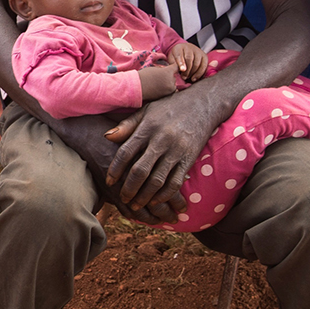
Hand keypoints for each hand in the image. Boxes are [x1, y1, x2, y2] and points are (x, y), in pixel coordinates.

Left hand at [103, 90, 221, 217]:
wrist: (203, 103)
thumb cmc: (169, 107)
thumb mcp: (146, 111)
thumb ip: (127, 125)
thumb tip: (106, 137)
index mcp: (147, 128)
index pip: (126, 152)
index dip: (115, 169)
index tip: (109, 182)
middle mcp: (161, 140)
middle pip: (140, 170)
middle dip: (129, 188)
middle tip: (122, 198)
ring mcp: (176, 150)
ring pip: (157, 180)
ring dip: (145, 196)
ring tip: (136, 204)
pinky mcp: (189, 158)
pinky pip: (176, 181)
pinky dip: (165, 194)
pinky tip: (156, 200)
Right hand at [137, 65, 178, 101]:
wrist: (137, 88)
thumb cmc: (144, 76)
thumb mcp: (154, 69)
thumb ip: (163, 70)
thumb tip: (167, 71)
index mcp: (168, 72)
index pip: (176, 67)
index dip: (174, 66)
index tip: (172, 67)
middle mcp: (171, 80)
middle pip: (174, 77)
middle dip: (169, 76)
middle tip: (160, 77)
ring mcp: (169, 89)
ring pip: (173, 84)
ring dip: (169, 83)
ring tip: (159, 83)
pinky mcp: (167, 95)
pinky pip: (170, 90)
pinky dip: (167, 89)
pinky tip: (159, 87)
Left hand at [169, 42, 207, 81]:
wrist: (186, 51)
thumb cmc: (178, 57)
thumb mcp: (172, 58)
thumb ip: (173, 63)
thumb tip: (175, 70)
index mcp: (179, 47)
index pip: (179, 55)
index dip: (181, 63)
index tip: (182, 70)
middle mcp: (190, 47)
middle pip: (189, 59)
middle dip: (187, 70)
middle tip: (183, 77)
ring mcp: (198, 51)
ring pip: (197, 63)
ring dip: (192, 72)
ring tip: (188, 78)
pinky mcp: (204, 56)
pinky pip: (204, 66)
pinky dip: (199, 73)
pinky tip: (195, 78)